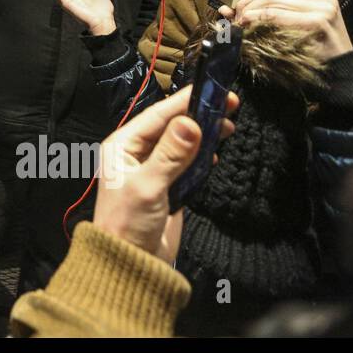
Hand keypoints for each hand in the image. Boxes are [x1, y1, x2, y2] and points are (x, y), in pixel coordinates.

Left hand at [94, 86, 238, 263]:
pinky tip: (215, 149)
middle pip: (171, 125)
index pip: (157, 115)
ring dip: (203, 133)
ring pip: (181, 142)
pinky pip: (187, 162)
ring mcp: (153, 169)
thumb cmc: (128, 223)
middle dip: (198, 114)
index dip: (185, 101)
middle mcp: (136, 153)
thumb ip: (170, 155)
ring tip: (228, 124)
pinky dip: (202, 154)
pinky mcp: (168, 186)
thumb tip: (190, 123)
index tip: (213, 89)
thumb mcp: (148, 186)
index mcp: (122, 146)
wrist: (130, 263)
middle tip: (230, 105)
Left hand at [220, 0, 352, 60]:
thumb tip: (228, 9)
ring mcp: (321, 8)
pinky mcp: (318, 21)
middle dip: (246, 3)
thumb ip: (266, 15)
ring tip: (238, 24)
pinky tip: (248, 24)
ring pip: (272, 2)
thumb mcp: (289, 30)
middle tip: (233, 16)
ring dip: (249, 13)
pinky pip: (278, 15)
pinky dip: (258, 19)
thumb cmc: (313, 54)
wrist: (341, 75)